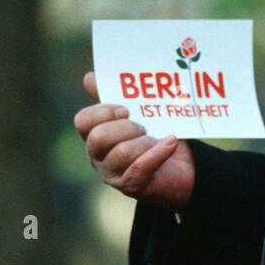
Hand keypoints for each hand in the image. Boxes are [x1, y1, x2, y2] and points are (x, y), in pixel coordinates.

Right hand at [74, 71, 195, 209]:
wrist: (181, 168)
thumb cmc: (155, 136)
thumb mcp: (138, 112)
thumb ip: (115, 94)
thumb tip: (89, 77)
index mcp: (95, 134)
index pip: (83, 121)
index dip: (102, 112)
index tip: (126, 109)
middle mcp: (98, 156)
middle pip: (98, 138)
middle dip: (125, 128)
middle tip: (143, 127)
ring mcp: (113, 173)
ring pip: (121, 153)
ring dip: (144, 142)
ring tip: (157, 138)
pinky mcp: (132, 186)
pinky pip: (140, 168)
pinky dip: (158, 152)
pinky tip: (171, 142)